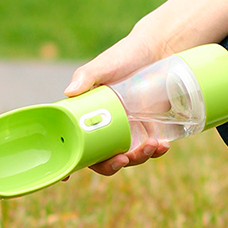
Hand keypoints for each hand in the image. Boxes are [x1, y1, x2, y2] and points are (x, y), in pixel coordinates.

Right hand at [65, 25, 173, 175]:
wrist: (158, 50)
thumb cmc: (125, 55)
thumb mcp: (104, 65)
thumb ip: (86, 76)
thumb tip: (70, 92)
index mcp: (85, 117)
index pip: (72, 144)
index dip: (67, 163)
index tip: (64, 178)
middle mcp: (103, 129)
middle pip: (99, 160)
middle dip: (110, 166)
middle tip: (122, 159)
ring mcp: (126, 132)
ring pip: (126, 158)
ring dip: (137, 159)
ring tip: (152, 145)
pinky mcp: (147, 130)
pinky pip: (149, 150)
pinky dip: (156, 152)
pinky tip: (163, 146)